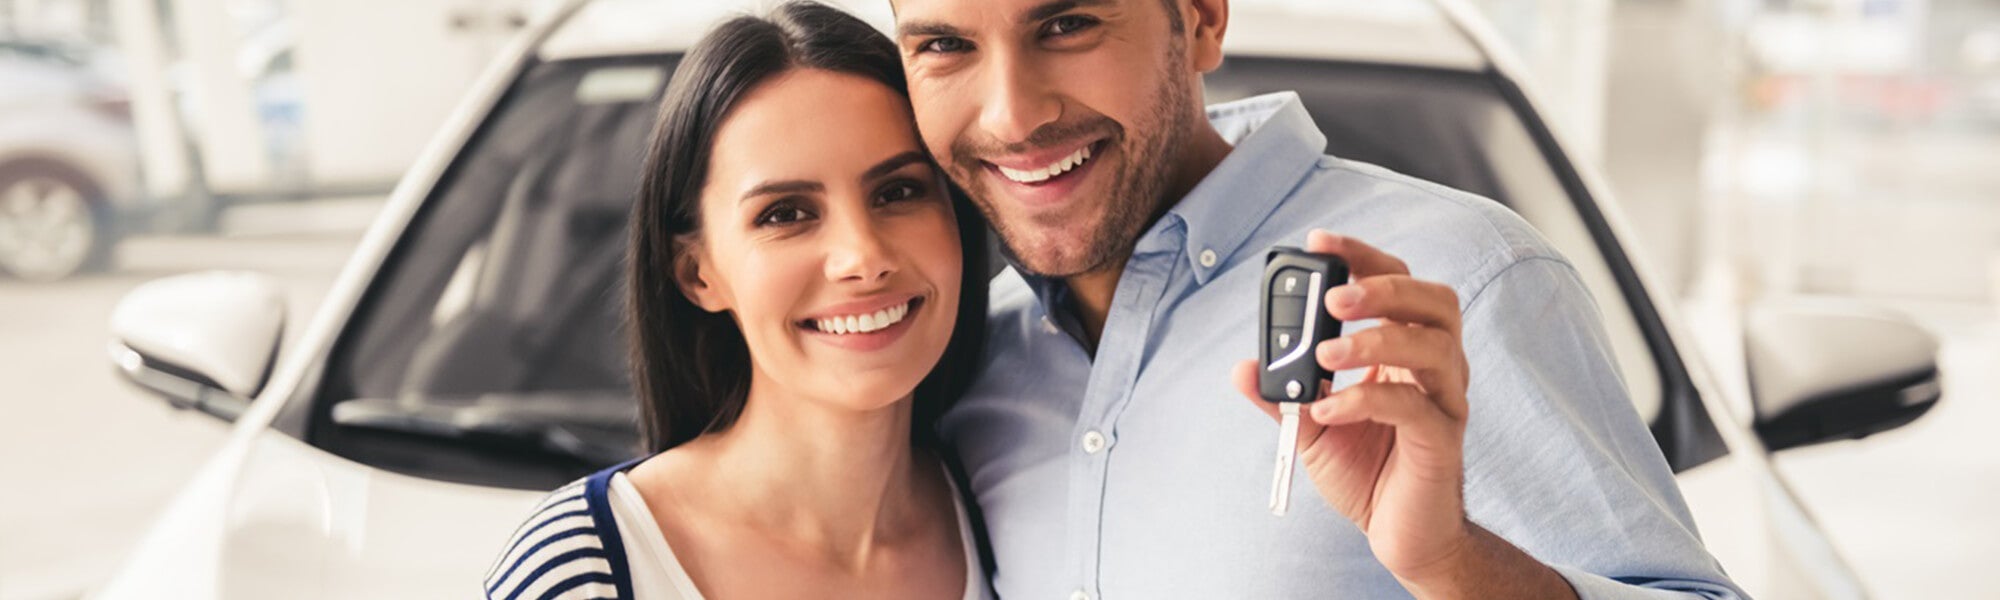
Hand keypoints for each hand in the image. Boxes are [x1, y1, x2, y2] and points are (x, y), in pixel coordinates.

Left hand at [1231, 230, 1472, 580]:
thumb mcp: (1311, 428)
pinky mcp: (1442, 440)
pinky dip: (1364, 400)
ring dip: (1375, 340)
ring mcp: (1445, 402)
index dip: (1362, 256)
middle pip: (1434, 301)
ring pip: (1433, 346)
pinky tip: (1326, 411)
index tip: (1318, 242)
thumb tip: (1243, 367)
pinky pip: (1412, 406)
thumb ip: (1281, 395)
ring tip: (1325, 354)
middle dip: (1383, 287)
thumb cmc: (1366, 473)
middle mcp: (1435, 367)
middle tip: (1333, 296)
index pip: (1399, 282)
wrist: (1402, 536)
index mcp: (1407, 350)